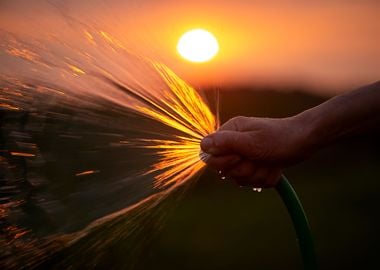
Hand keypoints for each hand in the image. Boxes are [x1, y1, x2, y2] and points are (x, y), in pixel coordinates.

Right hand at [200, 116, 314, 187]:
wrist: (305, 141)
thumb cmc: (279, 137)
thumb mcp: (252, 141)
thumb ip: (226, 143)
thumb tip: (202, 145)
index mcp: (229, 133)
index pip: (209, 155)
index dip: (223, 162)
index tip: (240, 156)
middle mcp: (234, 144)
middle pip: (224, 171)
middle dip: (244, 169)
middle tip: (258, 158)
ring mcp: (245, 157)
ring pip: (240, 179)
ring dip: (257, 174)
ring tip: (269, 162)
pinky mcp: (255, 167)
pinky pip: (253, 183)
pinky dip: (265, 177)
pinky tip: (274, 166)